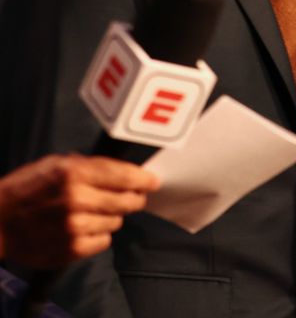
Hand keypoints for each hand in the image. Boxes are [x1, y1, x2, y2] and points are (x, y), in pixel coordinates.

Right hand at [0, 154, 158, 268]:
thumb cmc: (25, 190)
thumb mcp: (54, 165)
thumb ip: (89, 165)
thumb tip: (125, 170)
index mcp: (74, 174)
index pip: (126, 177)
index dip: (145, 180)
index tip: (152, 182)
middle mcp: (77, 199)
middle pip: (129, 201)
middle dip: (132, 198)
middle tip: (128, 198)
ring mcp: (75, 226)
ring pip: (118, 222)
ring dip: (111, 217)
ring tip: (91, 213)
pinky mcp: (72, 248)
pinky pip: (104, 241)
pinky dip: (98, 235)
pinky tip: (82, 228)